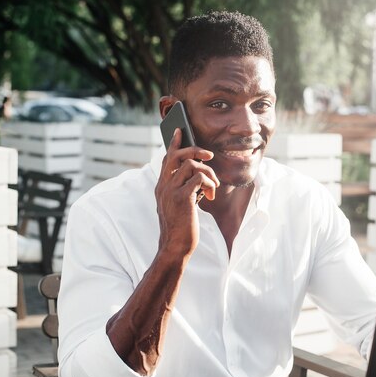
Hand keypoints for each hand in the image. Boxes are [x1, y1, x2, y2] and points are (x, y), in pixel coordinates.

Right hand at [155, 128, 219, 256]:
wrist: (175, 246)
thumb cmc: (180, 227)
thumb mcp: (179, 204)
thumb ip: (184, 189)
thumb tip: (198, 175)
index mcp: (162, 186)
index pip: (166, 158)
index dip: (174, 143)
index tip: (179, 131)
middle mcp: (163, 186)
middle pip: (177, 155)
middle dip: (194, 150)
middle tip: (208, 155)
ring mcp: (171, 191)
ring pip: (191, 165)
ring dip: (208, 172)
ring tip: (213, 186)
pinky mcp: (182, 198)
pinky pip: (198, 178)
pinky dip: (209, 183)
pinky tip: (211, 194)